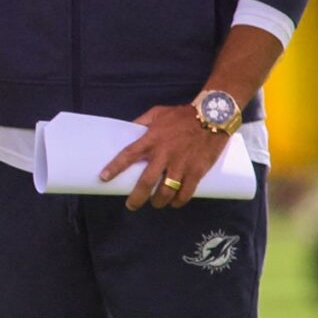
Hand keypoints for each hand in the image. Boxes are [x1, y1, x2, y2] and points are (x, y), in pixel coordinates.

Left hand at [101, 104, 229, 209]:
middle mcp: (164, 155)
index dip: (114, 167)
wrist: (213, 116)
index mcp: (152, 140)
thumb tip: (128, 130)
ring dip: (158, 202)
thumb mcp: (158, 113)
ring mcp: (181, 165)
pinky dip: (178, 201)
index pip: (128, 155)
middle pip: (146, 182)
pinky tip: (174, 203)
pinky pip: (185, 193)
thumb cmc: (182, 115)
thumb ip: (142, 122)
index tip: (104, 178)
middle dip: (137, 198)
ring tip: (155, 204)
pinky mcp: (196, 172)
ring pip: (165, 192)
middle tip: (131, 205)